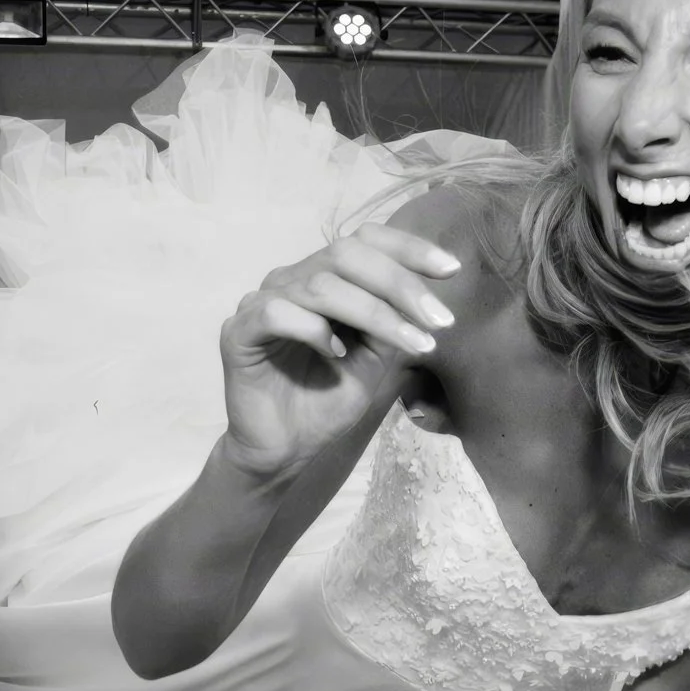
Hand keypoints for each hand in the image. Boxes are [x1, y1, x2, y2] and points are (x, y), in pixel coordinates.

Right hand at [216, 224, 460, 477]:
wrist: (285, 449)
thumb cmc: (325, 400)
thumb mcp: (374, 358)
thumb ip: (390, 321)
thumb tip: (424, 294)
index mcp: (322, 277)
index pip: (364, 241)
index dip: (407, 248)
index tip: (451, 269)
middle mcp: (291, 280)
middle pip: (346, 254)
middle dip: (399, 284)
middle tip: (438, 320)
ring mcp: (261, 302)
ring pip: (319, 286)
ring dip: (374, 313)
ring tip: (410, 344)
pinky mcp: (238, 332)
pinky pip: (277, 313)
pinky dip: (314, 330)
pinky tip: (336, 354)